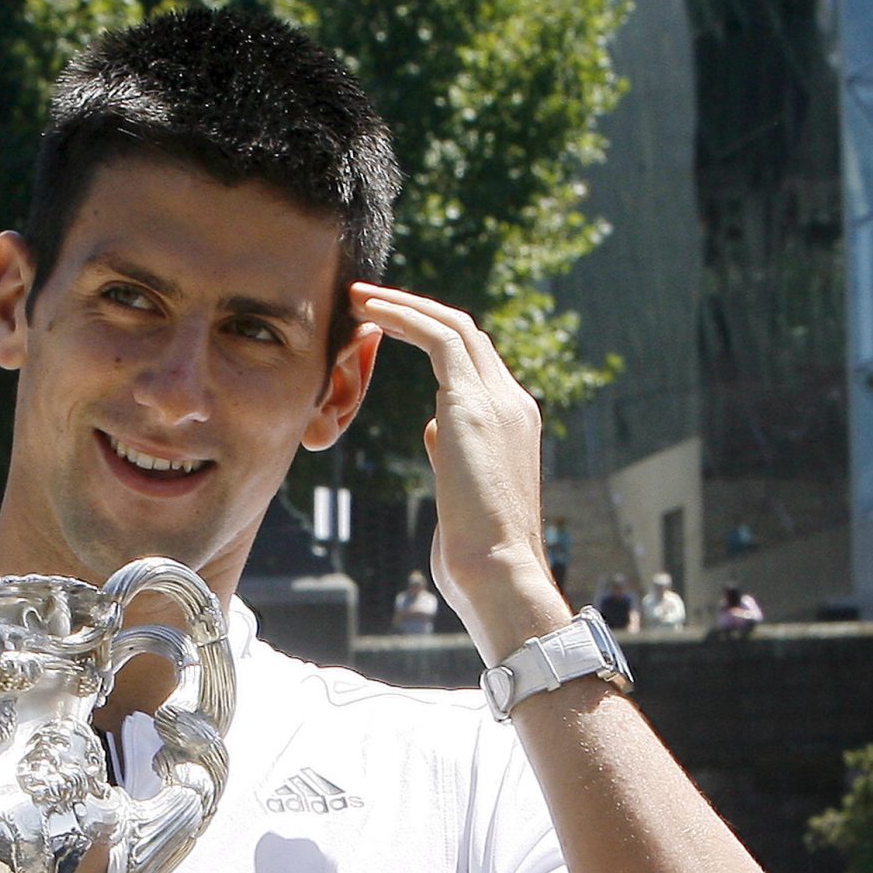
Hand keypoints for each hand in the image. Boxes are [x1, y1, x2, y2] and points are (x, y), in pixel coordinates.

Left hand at [351, 284, 566, 663]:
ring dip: (403, 306)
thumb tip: (434, 430)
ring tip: (359, 297)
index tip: (389, 330)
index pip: (475, 364)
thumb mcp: (460, 493)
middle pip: (466, 336)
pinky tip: (369, 312)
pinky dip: (403, 317)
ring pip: (453, 327)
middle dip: (416, 312)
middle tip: (367, 301)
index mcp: (513, 427)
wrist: (499, 575)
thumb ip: (451, 453)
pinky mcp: (474, 405)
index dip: (432, 340)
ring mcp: (499, 402)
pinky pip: (439, 338)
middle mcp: (513, 405)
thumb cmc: (476, 555)